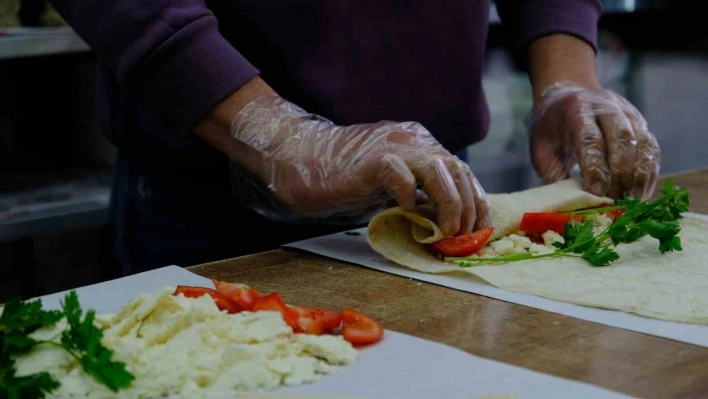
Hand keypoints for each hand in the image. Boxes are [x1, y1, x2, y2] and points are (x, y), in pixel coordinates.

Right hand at [227, 95, 491, 235]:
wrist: (302, 159)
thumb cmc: (345, 177)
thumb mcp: (391, 185)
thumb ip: (418, 194)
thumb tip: (445, 222)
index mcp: (420, 143)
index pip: (461, 169)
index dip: (475, 199)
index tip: (480, 228)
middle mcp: (412, 140)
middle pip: (457, 168)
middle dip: (468, 206)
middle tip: (464, 236)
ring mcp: (393, 147)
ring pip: (438, 168)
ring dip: (450, 203)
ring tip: (447, 231)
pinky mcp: (372, 160)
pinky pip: (401, 175)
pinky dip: (410, 196)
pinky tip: (406, 212)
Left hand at [528, 82, 660, 199]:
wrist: (565, 96)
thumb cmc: (550, 128)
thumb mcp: (541, 148)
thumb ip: (553, 172)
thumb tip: (573, 201)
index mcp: (576, 109)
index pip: (591, 138)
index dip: (595, 167)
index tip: (596, 193)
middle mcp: (606, 105)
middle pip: (622, 138)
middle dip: (620, 174)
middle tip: (616, 201)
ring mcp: (627, 111)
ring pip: (642, 143)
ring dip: (640, 175)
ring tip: (633, 201)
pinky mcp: (640, 121)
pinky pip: (651, 148)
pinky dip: (649, 172)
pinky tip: (642, 191)